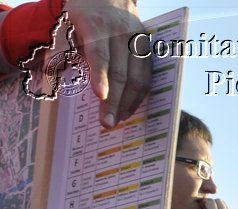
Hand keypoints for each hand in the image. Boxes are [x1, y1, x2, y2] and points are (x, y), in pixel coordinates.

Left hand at [63, 0, 148, 126]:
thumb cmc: (82, 14)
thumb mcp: (64, 25)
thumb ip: (58, 50)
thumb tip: (47, 76)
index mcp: (97, 26)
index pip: (100, 55)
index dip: (100, 77)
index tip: (100, 97)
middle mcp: (121, 33)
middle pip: (121, 73)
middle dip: (115, 101)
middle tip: (108, 123)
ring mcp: (138, 41)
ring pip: (138, 78)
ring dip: (129, 102)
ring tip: (119, 120)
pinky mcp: (148, 48)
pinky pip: (147, 76)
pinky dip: (140, 95)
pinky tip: (130, 108)